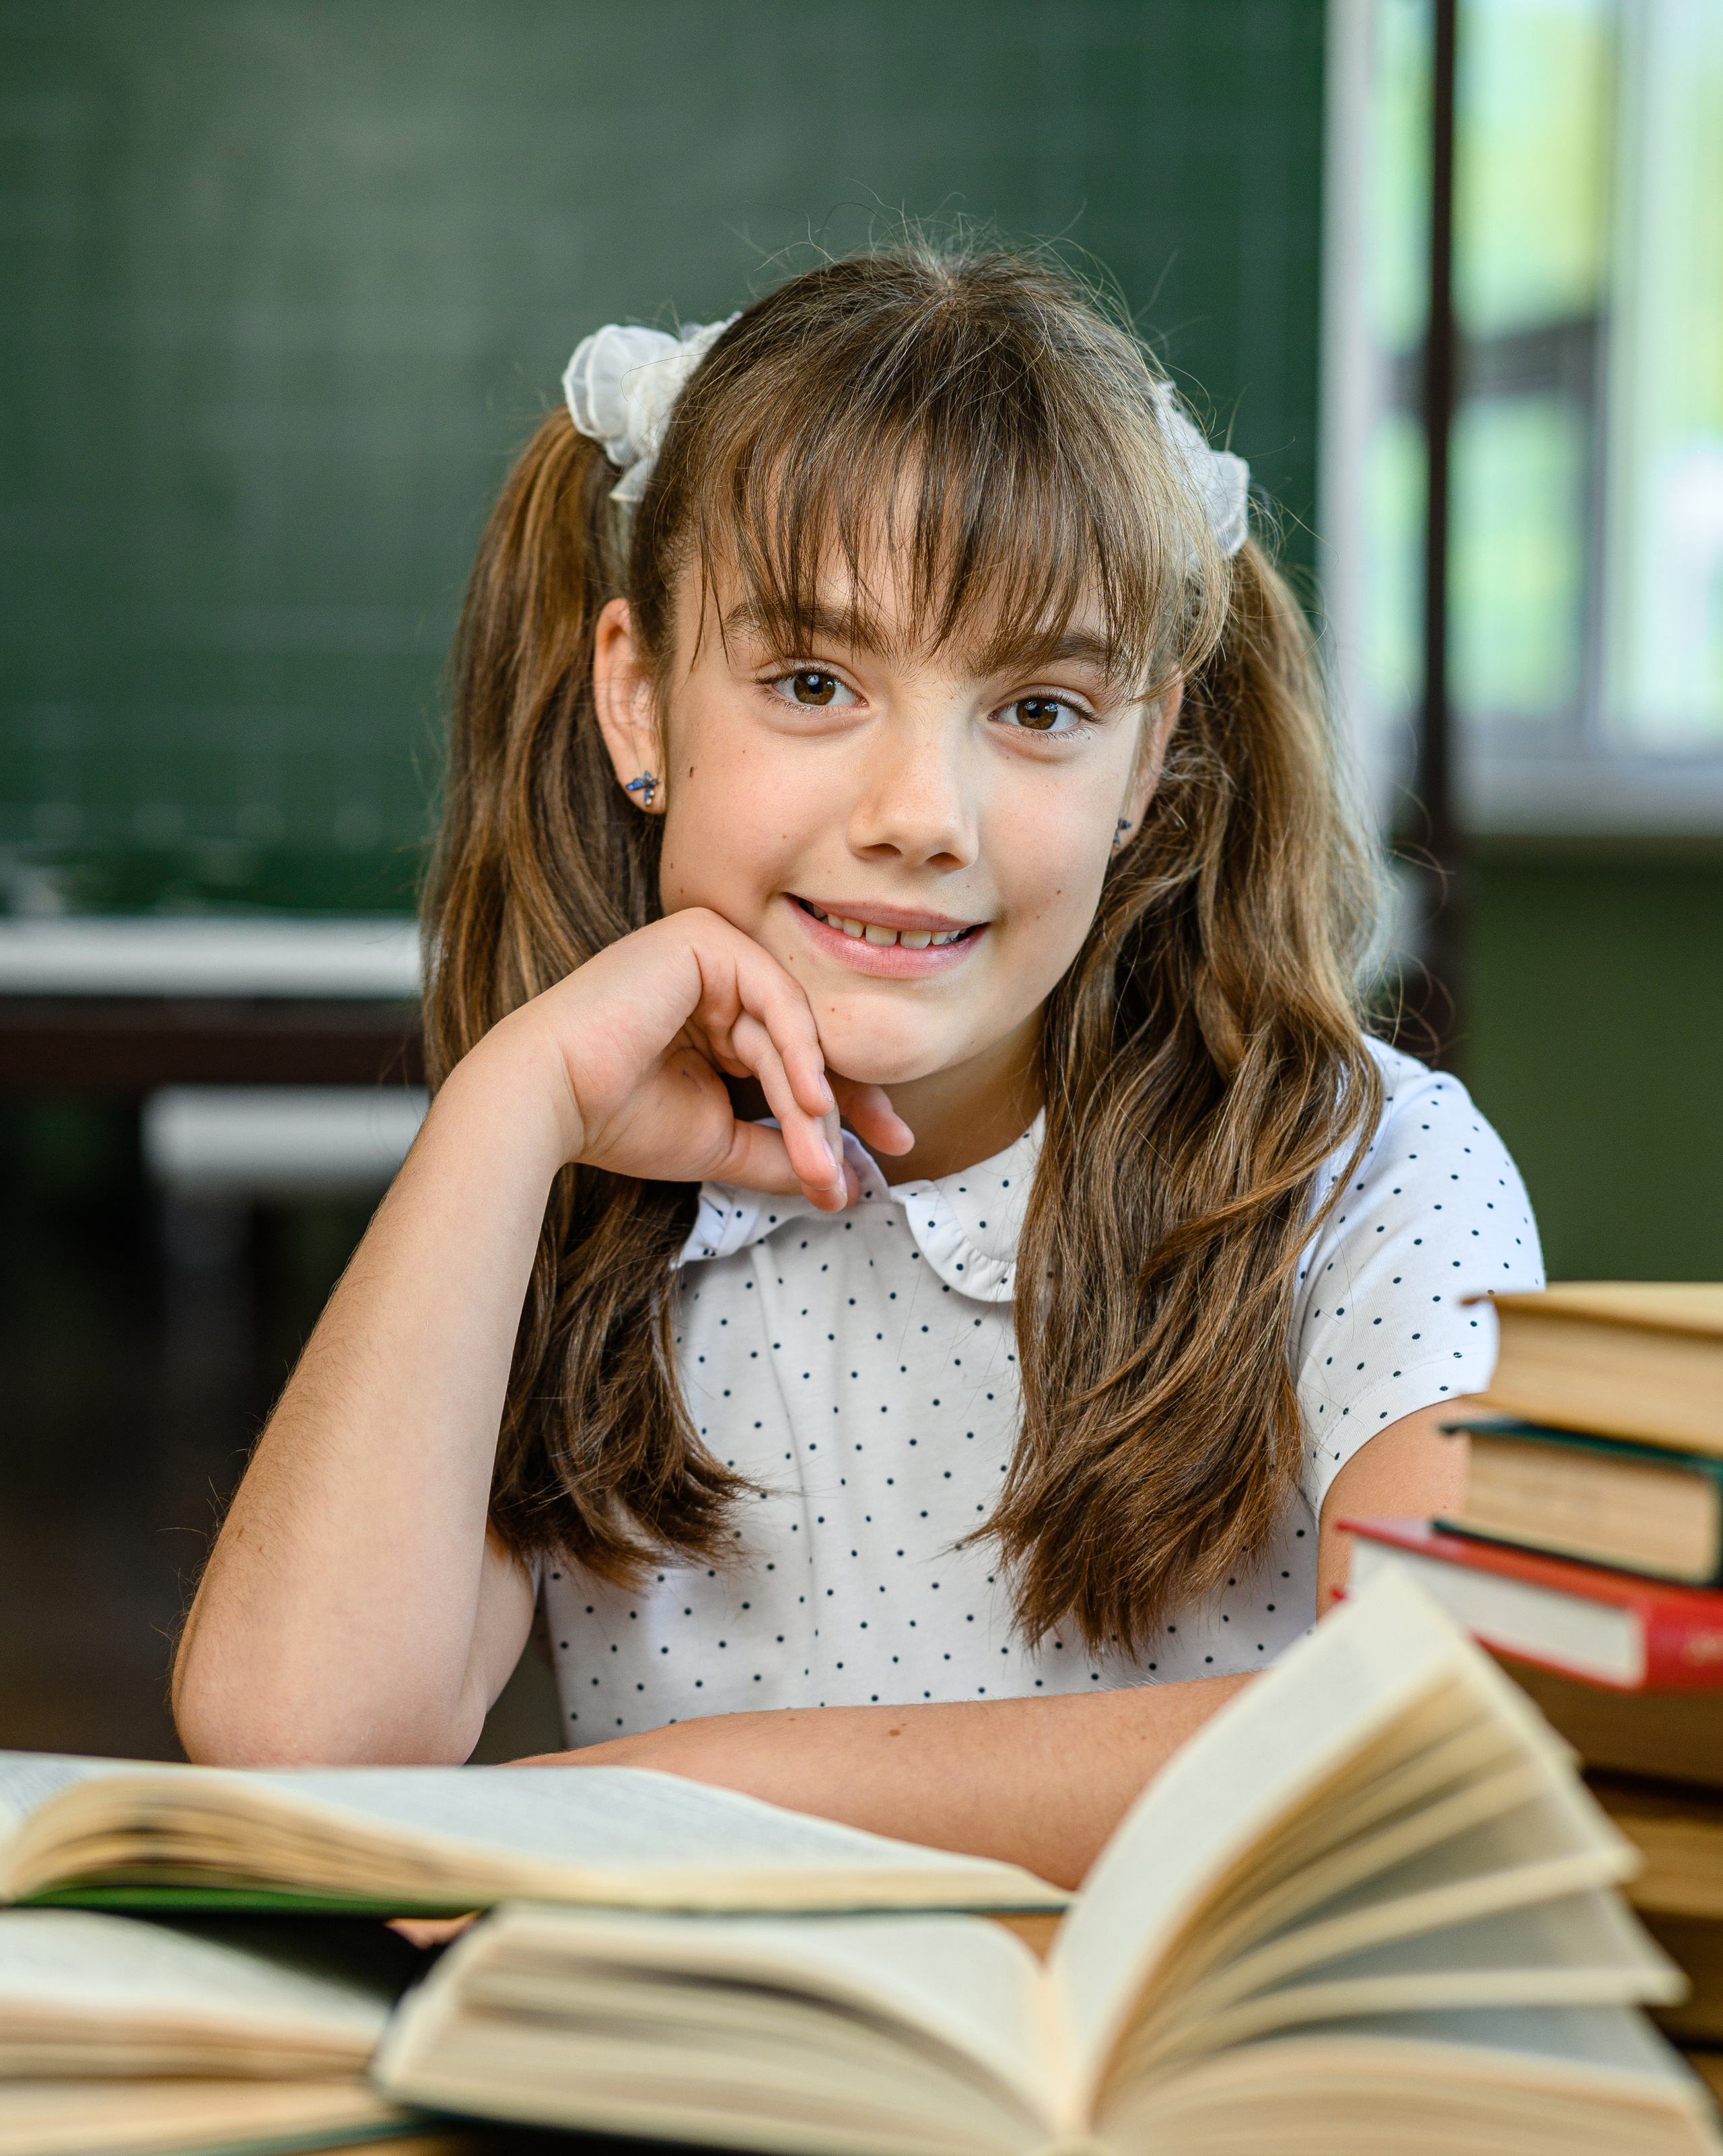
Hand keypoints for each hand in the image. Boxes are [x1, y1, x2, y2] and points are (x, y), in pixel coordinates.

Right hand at [480, 909, 911, 1211]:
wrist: (548, 1101)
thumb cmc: (619, 1121)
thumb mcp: (721, 1141)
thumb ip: (781, 1151)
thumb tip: (844, 1183)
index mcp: (718, 1020)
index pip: (799, 1057)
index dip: (847, 1107)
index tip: (887, 1152)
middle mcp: (718, 980)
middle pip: (807, 1039)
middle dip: (848, 1103)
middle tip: (888, 1150)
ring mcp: (711, 952)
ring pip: (791, 1028)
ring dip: (813, 1099)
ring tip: (823, 1155)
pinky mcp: (703, 937)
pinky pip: (774, 997)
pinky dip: (798, 1052)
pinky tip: (812, 1100)